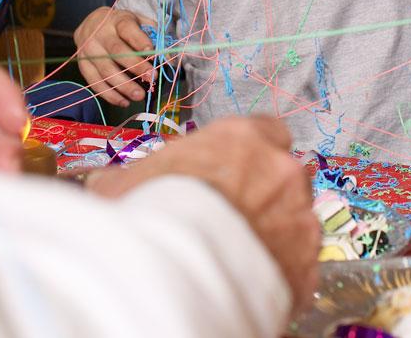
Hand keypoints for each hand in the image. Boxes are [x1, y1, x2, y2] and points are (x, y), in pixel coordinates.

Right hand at [74, 6, 154, 105]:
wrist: (91, 25)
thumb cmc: (120, 26)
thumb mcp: (138, 22)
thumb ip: (154, 37)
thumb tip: (168, 59)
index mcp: (116, 20)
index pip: (127, 29)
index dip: (139, 41)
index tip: (152, 52)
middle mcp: (100, 35)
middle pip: (117, 52)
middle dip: (135, 67)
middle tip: (151, 78)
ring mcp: (89, 51)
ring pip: (105, 71)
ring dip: (123, 86)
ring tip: (139, 96)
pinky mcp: (83, 66)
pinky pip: (95, 83)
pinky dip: (110, 95)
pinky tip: (124, 101)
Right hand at [85, 117, 320, 310]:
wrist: (172, 273)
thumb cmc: (147, 215)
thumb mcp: (123, 185)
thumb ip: (128, 179)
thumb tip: (104, 184)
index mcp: (242, 138)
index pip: (267, 131)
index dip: (251, 153)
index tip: (236, 173)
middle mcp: (280, 170)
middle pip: (284, 177)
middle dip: (265, 195)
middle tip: (232, 220)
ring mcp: (298, 218)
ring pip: (296, 220)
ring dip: (276, 233)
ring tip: (239, 256)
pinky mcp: (306, 265)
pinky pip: (300, 265)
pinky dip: (281, 272)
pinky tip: (251, 280)